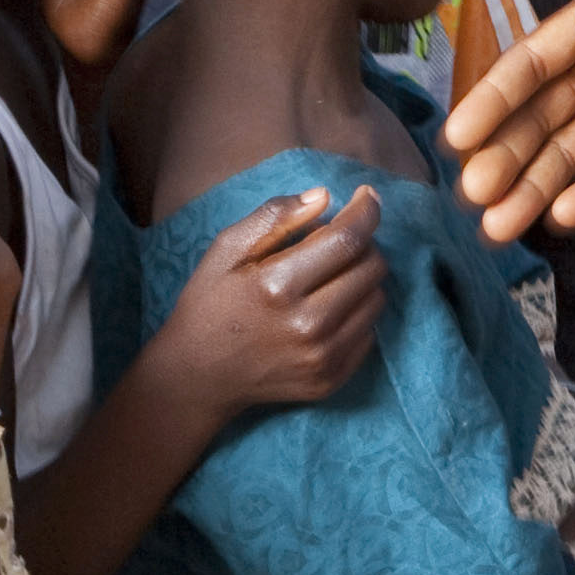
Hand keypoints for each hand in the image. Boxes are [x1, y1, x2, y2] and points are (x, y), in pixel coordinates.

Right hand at [147, 185, 388, 416]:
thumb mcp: (226, 249)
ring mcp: (321, 357)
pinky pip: (369, 332)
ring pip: (377, 298)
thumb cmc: (210, 305)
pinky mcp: (330, 379)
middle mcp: (306, 325)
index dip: (366, 211)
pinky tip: (327, 308)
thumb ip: (274, 217)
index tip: (367, 195)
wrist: (198, 377)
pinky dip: (357, 311)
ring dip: (362, 277)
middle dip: (363, 242)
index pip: (347, 239)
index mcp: (277, 286)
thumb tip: (324, 196)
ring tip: (330, 275)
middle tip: (337, 240)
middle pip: (371, 267)